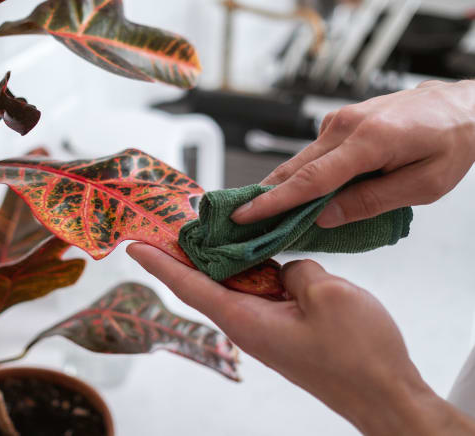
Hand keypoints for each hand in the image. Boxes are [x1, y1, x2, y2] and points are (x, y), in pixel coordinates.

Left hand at [127, 243, 474, 435]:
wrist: (386, 395)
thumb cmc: (358, 356)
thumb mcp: (327, 296)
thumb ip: (297, 270)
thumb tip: (285, 270)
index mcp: (246, 320)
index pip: (190, 286)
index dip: (160, 263)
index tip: (134, 246)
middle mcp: (248, 326)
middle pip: (207, 283)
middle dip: (187, 252)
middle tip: (172, 221)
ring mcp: (267, 329)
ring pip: (236, 286)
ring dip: (224, 260)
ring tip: (213, 228)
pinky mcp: (285, 330)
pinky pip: (260, 294)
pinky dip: (254, 271)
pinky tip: (261, 251)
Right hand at [232, 80, 474, 226]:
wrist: (463, 105)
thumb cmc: (452, 143)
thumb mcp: (424, 185)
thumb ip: (371, 202)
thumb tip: (325, 217)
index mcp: (369, 141)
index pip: (310, 179)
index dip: (275, 202)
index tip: (246, 215)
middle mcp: (347, 125)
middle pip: (295, 168)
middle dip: (265, 195)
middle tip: (239, 219)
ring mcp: (341, 120)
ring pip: (301, 160)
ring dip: (280, 186)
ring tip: (259, 211)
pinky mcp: (342, 121)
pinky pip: (314, 153)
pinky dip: (301, 174)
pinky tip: (296, 193)